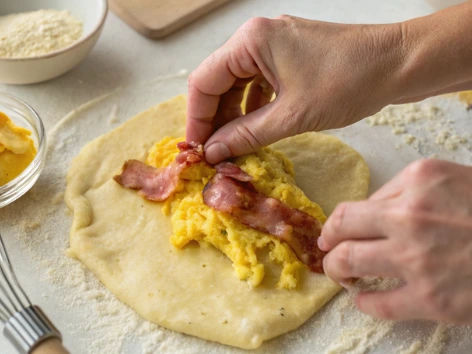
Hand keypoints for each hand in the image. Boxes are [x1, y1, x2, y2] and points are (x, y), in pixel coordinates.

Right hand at [187, 16, 405, 162]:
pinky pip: (260, 84)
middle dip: (215, 119)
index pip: (204, 82)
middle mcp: (257, 38)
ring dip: (234, 116)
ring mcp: (275, 45)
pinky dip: (254, 108)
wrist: (400, 63)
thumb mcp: (292, 116)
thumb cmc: (350, 82)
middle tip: (214, 153)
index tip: (197, 150)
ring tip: (233, 146)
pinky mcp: (290, 57)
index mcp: (251, 41)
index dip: (197, 119)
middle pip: (219, 82)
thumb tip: (214, 152)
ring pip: (239, 85)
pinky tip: (255, 129)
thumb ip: (247, 135)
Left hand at [319, 159, 471, 324]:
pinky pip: (377, 305)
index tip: (332, 233)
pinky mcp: (432, 300)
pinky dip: (364, 303)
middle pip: (340, 231)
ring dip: (338, 272)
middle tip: (328, 253)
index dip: (336, 223)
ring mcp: (418, 260)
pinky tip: (366, 299)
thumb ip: (404, 192)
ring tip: (343, 275)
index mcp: (417, 182)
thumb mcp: (449, 181)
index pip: (353, 205)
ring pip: (348, 264)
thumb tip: (368, 213)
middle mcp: (410, 217)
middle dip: (327, 244)